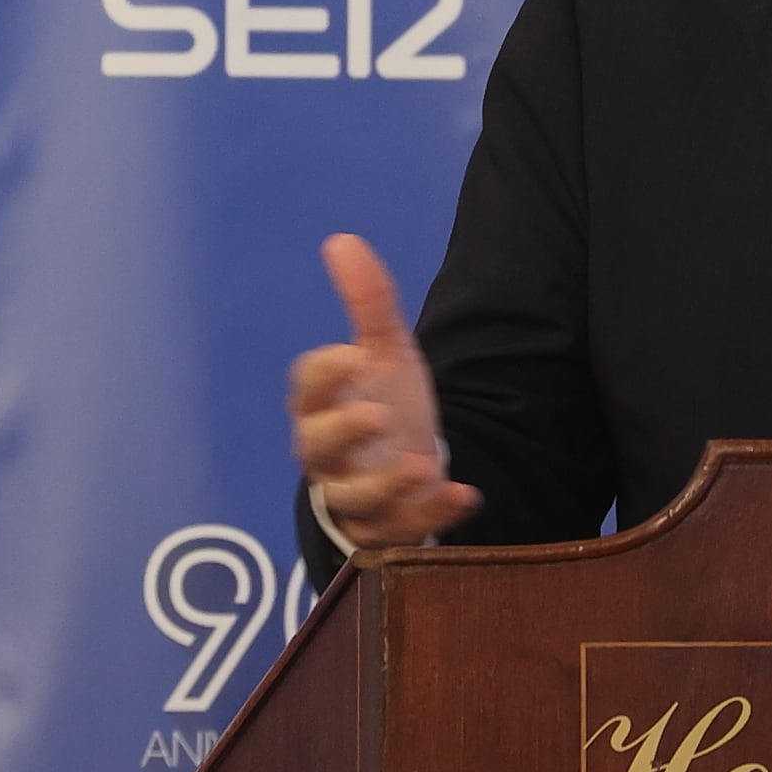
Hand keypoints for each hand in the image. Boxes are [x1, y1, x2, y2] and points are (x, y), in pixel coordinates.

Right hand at [286, 235, 479, 547]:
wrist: (408, 468)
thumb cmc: (384, 404)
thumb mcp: (384, 353)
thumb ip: (367, 303)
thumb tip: (341, 240)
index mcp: (321, 405)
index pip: (308, 387)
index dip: (326, 373)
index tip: (355, 355)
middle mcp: (328, 454)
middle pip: (315, 447)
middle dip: (343, 431)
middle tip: (379, 414)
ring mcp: (353, 495)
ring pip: (352, 498)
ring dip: (385, 484)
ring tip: (419, 464)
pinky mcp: (382, 530)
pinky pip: (398, 531)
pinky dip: (430, 515)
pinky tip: (463, 494)